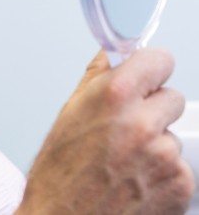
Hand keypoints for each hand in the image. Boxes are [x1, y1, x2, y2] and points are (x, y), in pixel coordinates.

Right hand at [16, 48, 194, 213]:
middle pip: (172, 97)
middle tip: (128, 123)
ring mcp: (165, 157)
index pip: (160, 59)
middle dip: (152, 107)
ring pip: (172, 134)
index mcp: (115, 96)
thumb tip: (113, 54)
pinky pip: (179, 165)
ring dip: (156, 142)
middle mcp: (144, 123)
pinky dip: (162, 171)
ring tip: (125, 158)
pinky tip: (135, 178)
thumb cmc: (60, 170)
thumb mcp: (70, 110)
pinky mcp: (180, 187)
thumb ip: (97, 75)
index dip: (150, 67)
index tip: (145, 74)